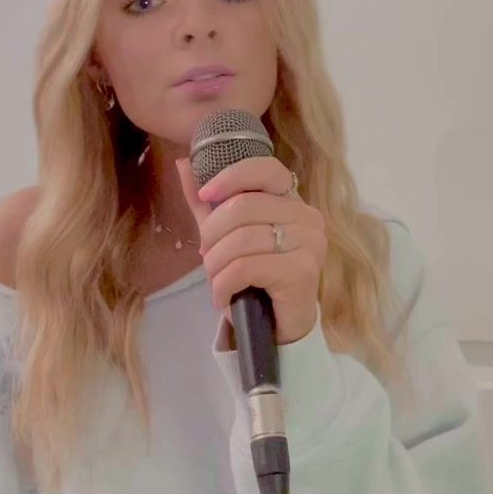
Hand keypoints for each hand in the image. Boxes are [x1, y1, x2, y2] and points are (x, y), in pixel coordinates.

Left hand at [175, 154, 327, 345]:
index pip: (266, 169)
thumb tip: (183, 163)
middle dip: (212, 236)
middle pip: (243, 207)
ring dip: (215, 265)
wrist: (277, 329)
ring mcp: (309, 244)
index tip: (205, 195)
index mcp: (292, 200)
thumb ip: (207, 202)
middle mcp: (307, 217)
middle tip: (208, 259)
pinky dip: (223, 285)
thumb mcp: (226, 236)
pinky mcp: (302, 271)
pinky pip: (246, 267)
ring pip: (241, 240)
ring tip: (216, 281)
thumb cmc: (254, 278)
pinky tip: (223, 297)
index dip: (231, 177)